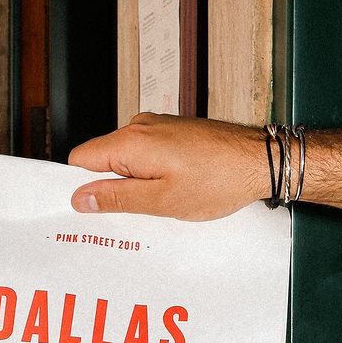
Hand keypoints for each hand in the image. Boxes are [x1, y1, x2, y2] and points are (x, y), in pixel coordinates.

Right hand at [68, 113, 269, 220]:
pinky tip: (172, 192)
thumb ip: (117, 198)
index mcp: (131, 142)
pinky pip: (147, 154)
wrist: (261, 160)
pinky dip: (151, 174)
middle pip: (102, 159)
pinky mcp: (174, 132)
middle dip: (110, 188)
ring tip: (160, 204)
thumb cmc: (219, 180)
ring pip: (126, 159)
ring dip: (134, 183)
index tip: (90, 210)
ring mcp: (158, 127)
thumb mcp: (161, 201)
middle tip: (132, 215)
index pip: (80, 159)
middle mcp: (140, 127)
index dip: (81, 186)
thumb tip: (81, 197)